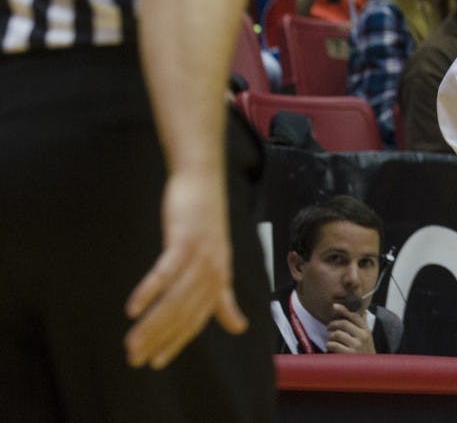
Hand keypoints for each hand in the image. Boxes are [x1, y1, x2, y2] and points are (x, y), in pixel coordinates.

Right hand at [124, 171, 245, 368]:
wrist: (203, 181)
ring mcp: (200, 255)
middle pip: (184, 313)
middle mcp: (213, 271)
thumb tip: (239, 327)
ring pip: (174, 299)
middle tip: (135, 358)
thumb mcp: (217, 261)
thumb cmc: (206, 222)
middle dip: (160, 339)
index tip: (157, 361)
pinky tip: (133, 309)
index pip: (197, 319)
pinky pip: (166, 272)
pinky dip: (150, 291)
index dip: (178, 342)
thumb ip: (224, 296)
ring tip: (131, 343)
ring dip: (151, 324)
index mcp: (219, 278)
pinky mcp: (185, 239)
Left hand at [326, 304, 375, 353]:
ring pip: (337, 334)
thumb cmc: (366, 352)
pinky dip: (329, 344)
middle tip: (328, 327)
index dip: (344, 310)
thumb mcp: (367, 338)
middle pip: (344, 323)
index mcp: (366, 331)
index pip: (354, 316)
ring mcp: (356, 346)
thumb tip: (364, 311)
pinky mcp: (348, 354)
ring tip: (330, 339)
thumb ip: (363, 325)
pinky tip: (330, 346)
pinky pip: (334, 344)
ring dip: (330, 336)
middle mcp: (362, 337)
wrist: (369, 371)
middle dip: (333, 324)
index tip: (334, 306)